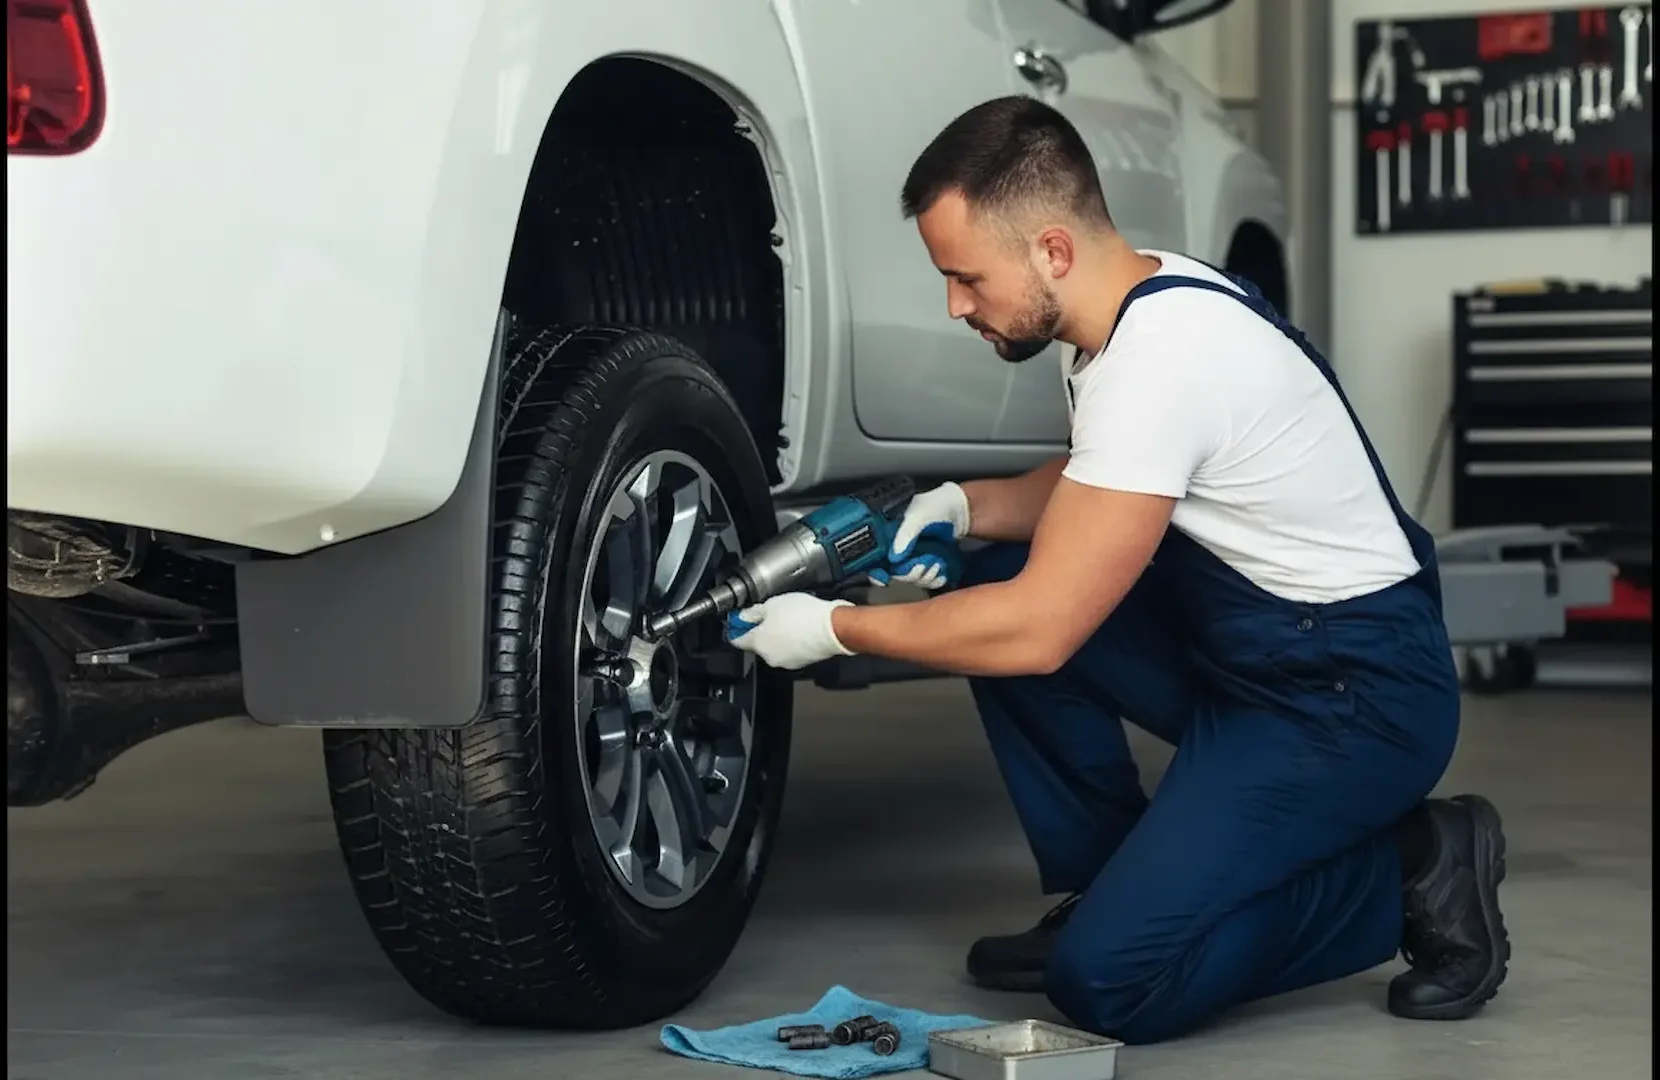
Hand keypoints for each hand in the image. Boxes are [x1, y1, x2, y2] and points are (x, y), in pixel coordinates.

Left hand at [725, 593, 854, 669]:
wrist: (833, 628)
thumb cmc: (803, 615)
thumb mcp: (772, 604)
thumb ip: (754, 612)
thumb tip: (743, 617)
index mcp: (757, 643)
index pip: (736, 640)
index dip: (736, 628)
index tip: (740, 619)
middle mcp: (769, 657)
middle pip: (757, 644)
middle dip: (761, 630)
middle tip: (769, 613)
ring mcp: (786, 662)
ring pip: (775, 648)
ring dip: (778, 636)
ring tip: (789, 619)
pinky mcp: (801, 662)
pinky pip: (790, 651)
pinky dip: (792, 641)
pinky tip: (800, 628)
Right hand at [870, 481, 970, 589]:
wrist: (959, 508)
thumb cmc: (934, 506)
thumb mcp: (917, 516)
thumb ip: (905, 534)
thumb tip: (894, 556)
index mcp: (889, 537)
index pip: (875, 560)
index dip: (876, 572)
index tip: (884, 579)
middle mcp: (898, 550)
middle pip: (895, 574)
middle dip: (909, 575)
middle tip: (921, 566)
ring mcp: (914, 558)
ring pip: (912, 579)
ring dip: (924, 577)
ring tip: (936, 565)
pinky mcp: (928, 563)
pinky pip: (927, 580)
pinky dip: (934, 580)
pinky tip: (941, 574)